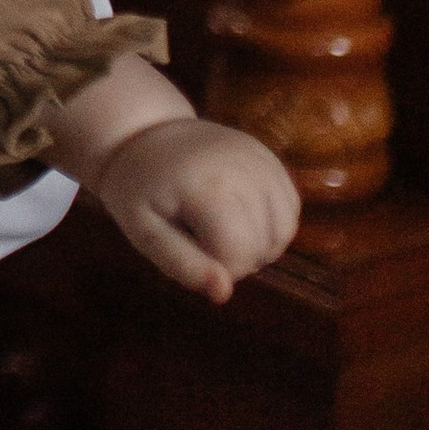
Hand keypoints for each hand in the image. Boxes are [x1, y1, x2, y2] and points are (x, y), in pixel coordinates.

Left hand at [92, 118, 299, 303]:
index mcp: (207, 185)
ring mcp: (263, 160)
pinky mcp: (272, 159)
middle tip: (197, 238)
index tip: (187, 250)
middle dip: (234, 258)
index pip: (238, 255)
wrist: (145, 135)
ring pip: (283, 232)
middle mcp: (244, 168)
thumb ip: (182, 264)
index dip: (215, 268)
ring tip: (218, 231)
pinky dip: (270, 226)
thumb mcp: (144, 231)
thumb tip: (224, 294)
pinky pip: (289, 211)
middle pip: (263, 246)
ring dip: (257, 246)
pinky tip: (238, 218)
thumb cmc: (139, 189)